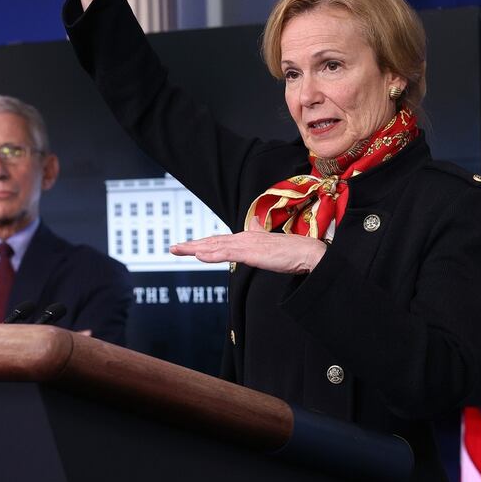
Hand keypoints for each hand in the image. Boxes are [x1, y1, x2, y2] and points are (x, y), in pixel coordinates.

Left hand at [169, 218, 326, 273]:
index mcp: (246, 238)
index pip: (219, 241)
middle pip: (212, 241)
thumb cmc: (291, 251)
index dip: (201, 243)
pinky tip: (198, 255)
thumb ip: (259, 236)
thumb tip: (255, 225)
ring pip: (215, 246)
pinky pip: (227, 254)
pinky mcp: (251, 253)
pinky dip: (211, 254)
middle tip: (173, 247)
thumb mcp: (270, 245)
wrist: (308, 253)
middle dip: (191, 245)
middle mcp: (243, 238)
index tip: (186, 246)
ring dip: (194, 248)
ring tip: (177, 250)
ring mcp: (246, 245)